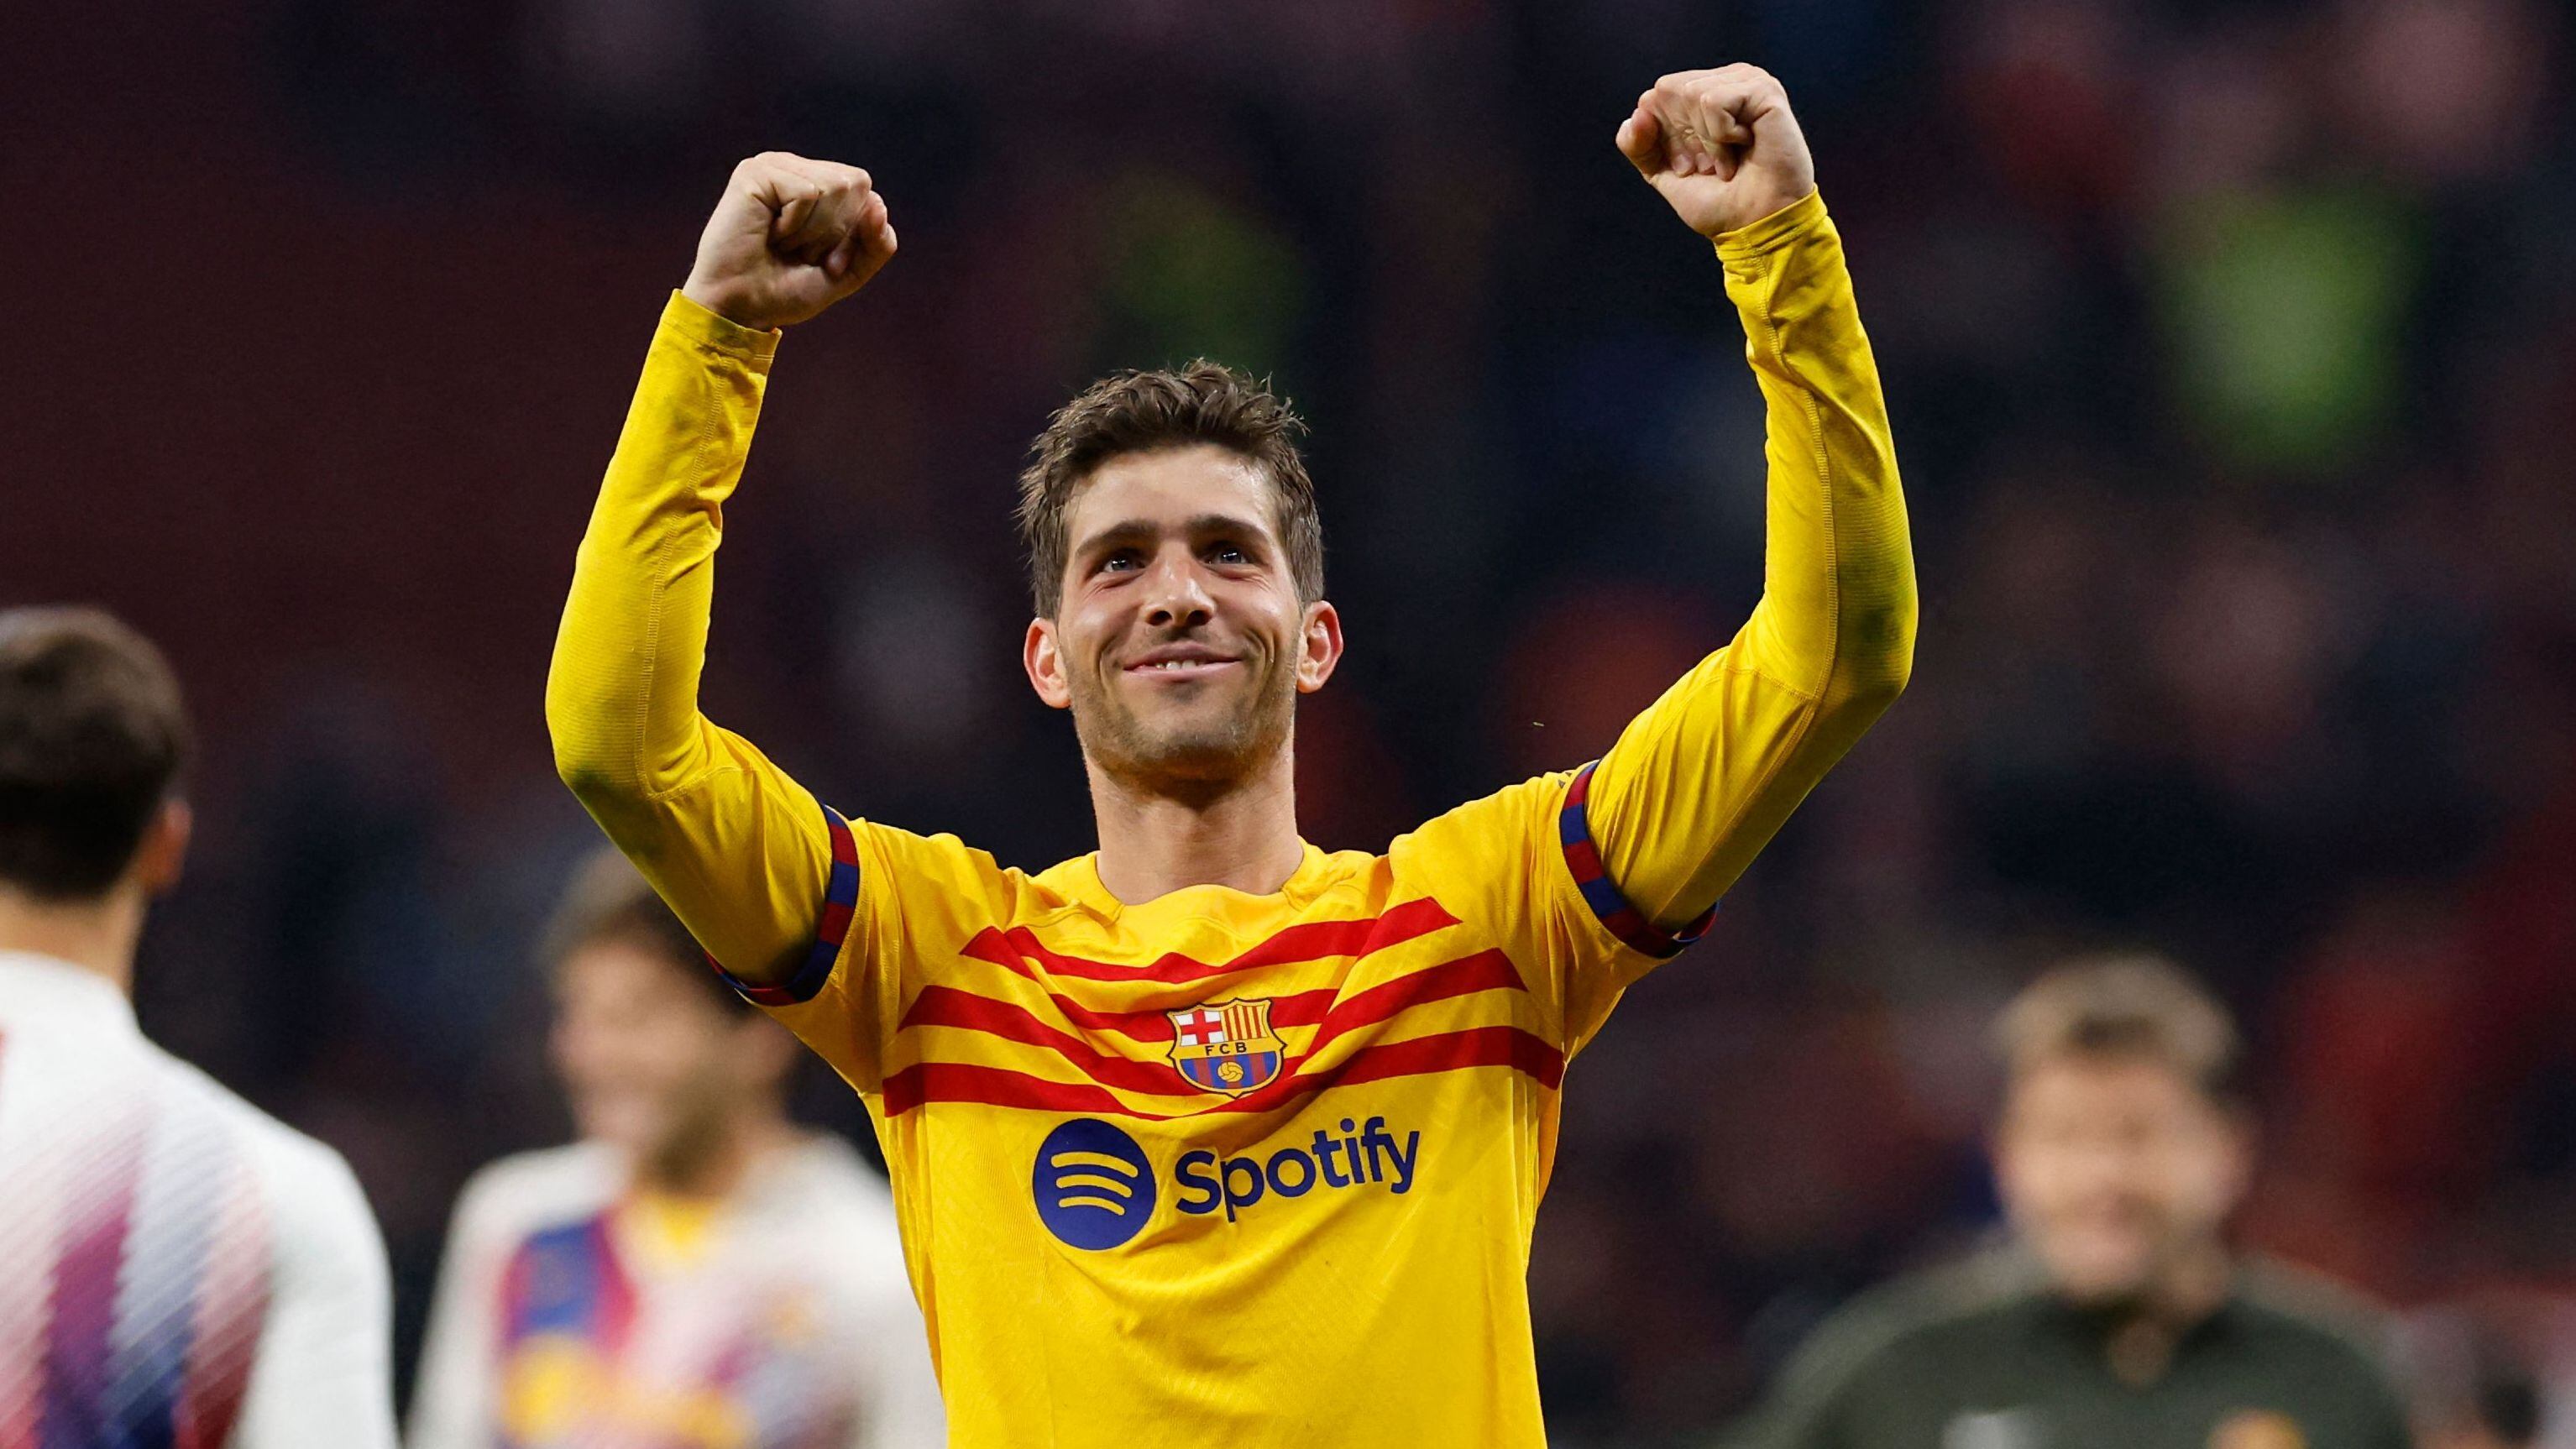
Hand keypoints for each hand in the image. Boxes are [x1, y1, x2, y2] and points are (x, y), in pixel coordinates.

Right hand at [681, 153, 895, 331]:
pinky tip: (769, 234)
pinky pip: (806, 193)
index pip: (867, 193)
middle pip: (856, 184)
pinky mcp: (756, 172)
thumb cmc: (786, 291)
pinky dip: (794, 226)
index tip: (822, 261)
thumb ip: (877, 244)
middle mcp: (797, 168)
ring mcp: (775, 166)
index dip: (854, 234)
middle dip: (836, 231)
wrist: (742, 309)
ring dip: (814, 231)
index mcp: (818, 184)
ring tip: (782, 243)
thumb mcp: (848, 272)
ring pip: (835, 186)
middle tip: (799, 252)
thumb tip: (879, 204)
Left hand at [1615, 66, 1816, 238]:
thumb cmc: (1719, 202)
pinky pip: (1713, 102)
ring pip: (1690, 93)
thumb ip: (1638, 145)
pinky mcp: (1764, 90)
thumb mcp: (1662, 173)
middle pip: (1668, 90)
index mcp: (1706, 93)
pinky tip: (1745, 146)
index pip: (1655, 97)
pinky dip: (1720, 136)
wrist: (1756, 225)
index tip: (1690, 168)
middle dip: (1682, 140)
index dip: (1664, 139)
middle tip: (1709, 166)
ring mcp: (1748, 81)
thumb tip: (1637, 114)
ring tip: (1727, 162)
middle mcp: (1727, 80)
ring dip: (1704, 141)